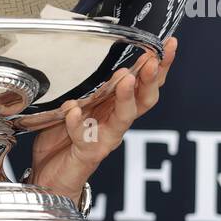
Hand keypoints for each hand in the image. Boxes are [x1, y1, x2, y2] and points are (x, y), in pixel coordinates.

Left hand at [25, 38, 178, 203]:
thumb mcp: (78, 105)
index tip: (170, 44)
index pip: (145, 83)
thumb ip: (91, 90)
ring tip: (125, 79)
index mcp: (116, 106)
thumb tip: (111, 66)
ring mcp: (105, 138)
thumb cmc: (64, 140)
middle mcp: (117, 122)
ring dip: (125, 97)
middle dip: (151, 79)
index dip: (160, 65)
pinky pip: (85, 136)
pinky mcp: (87, 153)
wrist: (50, 176)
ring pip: (123, 118)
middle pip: (145, 99)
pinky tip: (72, 109)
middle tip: (153, 60)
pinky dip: (78, 122)